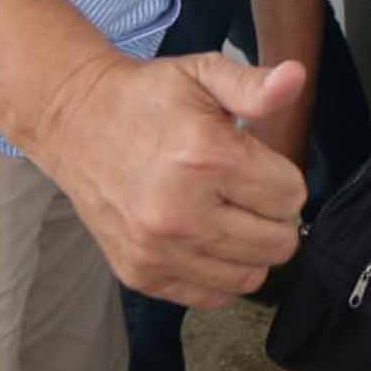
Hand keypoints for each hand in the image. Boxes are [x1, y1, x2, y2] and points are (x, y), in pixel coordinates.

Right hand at [30, 53, 308, 310]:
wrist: (75, 123)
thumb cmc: (148, 97)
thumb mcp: (203, 74)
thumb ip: (254, 85)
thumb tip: (295, 76)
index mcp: (204, 157)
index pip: (290, 196)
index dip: (284, 178)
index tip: (261, 166)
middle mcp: (181, 212)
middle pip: (277, 243)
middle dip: (275, 217)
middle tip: (252, 194)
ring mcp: (158, 250)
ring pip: (250, 277)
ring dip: (253, 249)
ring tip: (233, 216)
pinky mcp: (141, 275)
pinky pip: (212, 296)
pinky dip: (221, 273)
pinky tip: (208, 240)